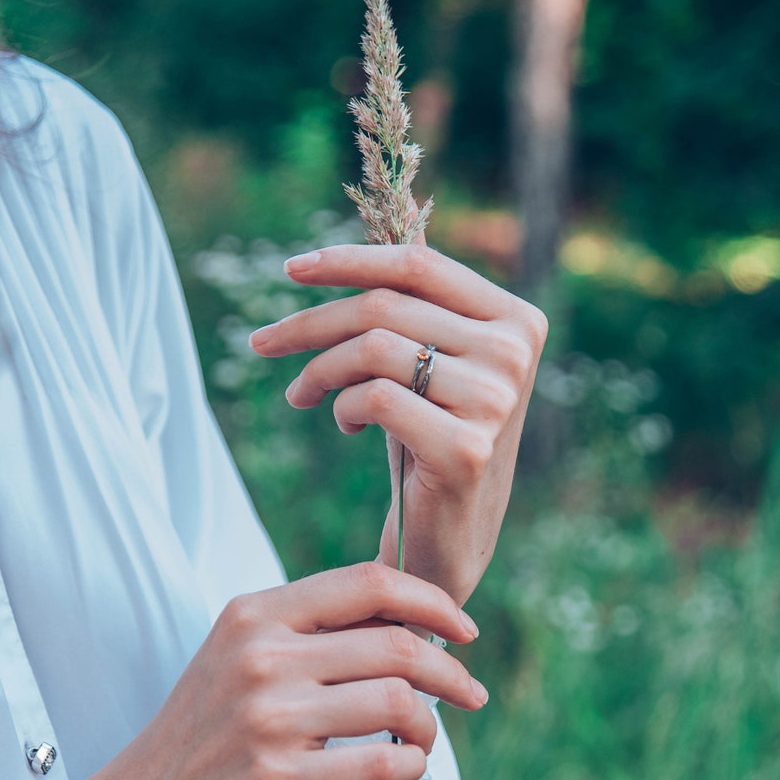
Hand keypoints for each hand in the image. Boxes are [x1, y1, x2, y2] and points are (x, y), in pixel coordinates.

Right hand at [46, 563, 483, 779]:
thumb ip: (308, 635)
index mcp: (254, 615)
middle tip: (469, 695)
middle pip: (395, 642)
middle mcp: (261, 655)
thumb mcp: (238, 660)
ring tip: (423, 741)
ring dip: (429, 725)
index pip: (368, 583)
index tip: (463, 629)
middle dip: (450, 671)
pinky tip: (405, 770)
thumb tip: (406, 625)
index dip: (431, 600)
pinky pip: (381, 764)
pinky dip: (410, 767)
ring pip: (397, 700)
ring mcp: (268, 717)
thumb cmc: (198, 741)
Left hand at [249, 242, 546, 604]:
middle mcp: (515, 354)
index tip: (291, 269)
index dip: (348, 261)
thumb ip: (415, 306)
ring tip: (303, 394)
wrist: (449, 538)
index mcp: (517, 320)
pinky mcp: (467, 448)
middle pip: (385, 306)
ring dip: (319, 370)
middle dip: (310, 323)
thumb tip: (364, 242)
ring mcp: (496, 401)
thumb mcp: (429, 364)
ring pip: (373, 348)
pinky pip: (374, 398)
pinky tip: (346, 426)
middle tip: (263, 343)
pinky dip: (343, 408)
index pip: (419, 266)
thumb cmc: (430, 441)